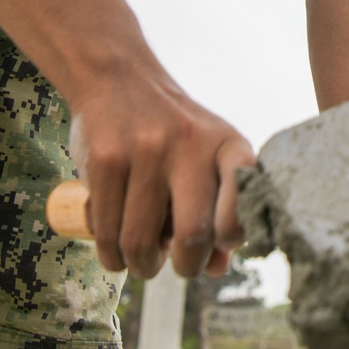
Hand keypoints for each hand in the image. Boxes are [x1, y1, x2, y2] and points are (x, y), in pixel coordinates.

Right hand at [69, 72, 255, 279]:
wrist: (119, 80)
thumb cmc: (174, 133)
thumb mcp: (209, 157)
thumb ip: (218, 211)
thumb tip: (217, 268)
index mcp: (228, 145)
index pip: (243, 203)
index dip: (232, 238)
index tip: (217, 243)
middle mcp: (190, 145)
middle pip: (193, 235)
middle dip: (186, 267)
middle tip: (180, 265)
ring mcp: (145, 151)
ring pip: (141, 243)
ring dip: (142, 265)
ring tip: (143, 257)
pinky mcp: (105, 161)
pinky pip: (106, 234)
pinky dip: (112, 256)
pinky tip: (116, 248)